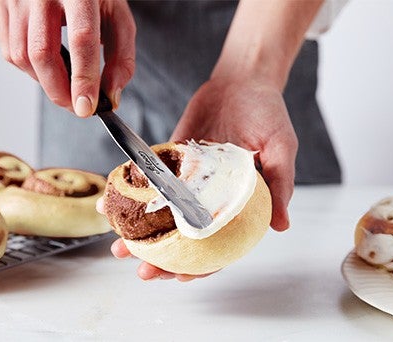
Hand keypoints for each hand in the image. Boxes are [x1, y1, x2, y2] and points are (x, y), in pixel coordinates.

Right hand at [0, 0, 134, 115]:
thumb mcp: (118, 17)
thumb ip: (121, 57)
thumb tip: (111, 96)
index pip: (81, 39)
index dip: (84, 78)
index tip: (87, 108)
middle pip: (42, 53)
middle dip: (60, 91)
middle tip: (78, 106)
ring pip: (22, 56)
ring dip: (45, 82)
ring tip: (66, 84)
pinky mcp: (2, 6)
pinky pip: (10, 51)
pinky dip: (30, 70)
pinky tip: (48, 67)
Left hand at [110, 75, 297, 280]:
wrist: (242, 79)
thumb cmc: (268, 113)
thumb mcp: (282, 148)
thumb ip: (280, 185)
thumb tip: (282, 225)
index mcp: (238, 203)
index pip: (220, 245)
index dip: (203, 266)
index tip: (181, 279)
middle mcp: (210, 197)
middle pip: (185, 238)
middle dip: (163, 259)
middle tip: (142, 272)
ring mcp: (188, 181)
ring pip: (162, 216)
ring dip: (141, 233)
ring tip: (118, 247)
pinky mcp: (170, 160)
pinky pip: (148, 181)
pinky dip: (130, 194)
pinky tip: (110, 203)